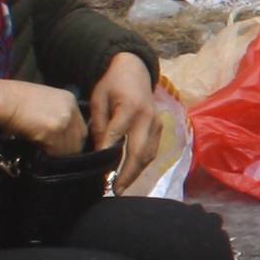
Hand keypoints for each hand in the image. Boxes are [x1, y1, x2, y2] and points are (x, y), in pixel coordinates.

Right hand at [0, 76, 89, 156]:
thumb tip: (57, 135)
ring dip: (57, 154)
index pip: (80, 126)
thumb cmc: (14, 99)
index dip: (71, 139)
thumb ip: (55, 115)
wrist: (1, 99)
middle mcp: (70, 109)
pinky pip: (57, 151)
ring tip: (43, 153)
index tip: (61, 146)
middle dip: (68, 148)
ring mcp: (64, 120)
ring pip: (70, 147)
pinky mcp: (53, 131)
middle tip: (53, 153)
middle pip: (79, 138)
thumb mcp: (42, 102)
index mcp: (69, 99)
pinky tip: (37, 151)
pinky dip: (48, 155)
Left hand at [87, 52, 160, 186]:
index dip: (108, 155)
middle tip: (115, 190)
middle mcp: (148, 118)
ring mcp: (157, 123)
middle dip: (127, 174)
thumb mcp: (99, 99)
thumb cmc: (112, 84)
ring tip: (121, 186)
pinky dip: (141, 164)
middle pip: (139, 152)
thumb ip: (100, 124)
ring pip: (148, 154)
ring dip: (136, 173)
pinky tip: (130, 174)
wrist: (134, 69)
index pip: (118, 136)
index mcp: (131, 107)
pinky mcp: (160, 128)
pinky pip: (152, 150)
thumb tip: (100, 151)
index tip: (99, 172)